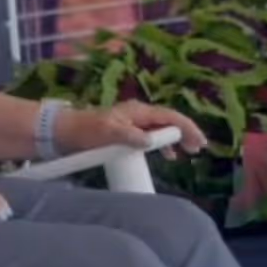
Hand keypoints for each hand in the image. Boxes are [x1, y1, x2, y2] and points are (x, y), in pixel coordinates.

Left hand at [60, 101, 208, 156]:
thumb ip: (130, 136)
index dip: (187, 128)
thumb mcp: (108, 133)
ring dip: (176, 139)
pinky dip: (163, 144)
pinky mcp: (127, 132)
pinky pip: (152, 136)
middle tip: (199, 148)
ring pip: (162, 128)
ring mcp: (133, 122)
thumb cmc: (86, 130)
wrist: (66, 131)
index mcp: (138, 111)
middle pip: (169, 121)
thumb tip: (152, 141)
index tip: (200, 142)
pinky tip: (169, 156)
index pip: (170, 117)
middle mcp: (138, 114)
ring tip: (189, 152)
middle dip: (186, 132)